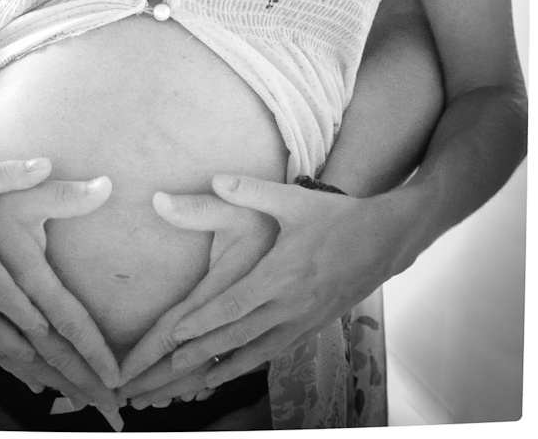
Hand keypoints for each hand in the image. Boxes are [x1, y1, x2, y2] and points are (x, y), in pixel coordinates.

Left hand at [159, 174, 396, 389]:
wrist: (385, 239)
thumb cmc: (336, 217)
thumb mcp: (292, 199)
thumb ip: (250, 190)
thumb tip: (215, 179)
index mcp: (279, 275)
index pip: (232, 306)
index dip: (202, 322)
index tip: (174, 334)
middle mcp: (290, 304)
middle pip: (239, 335)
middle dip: (203, 351)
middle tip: (172, 366)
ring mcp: (305, 319)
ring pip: (259, 349)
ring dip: (228, 365)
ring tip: (200, 378)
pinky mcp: (316, 325)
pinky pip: (279, 349)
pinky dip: (255, 361)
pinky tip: (240, 366)